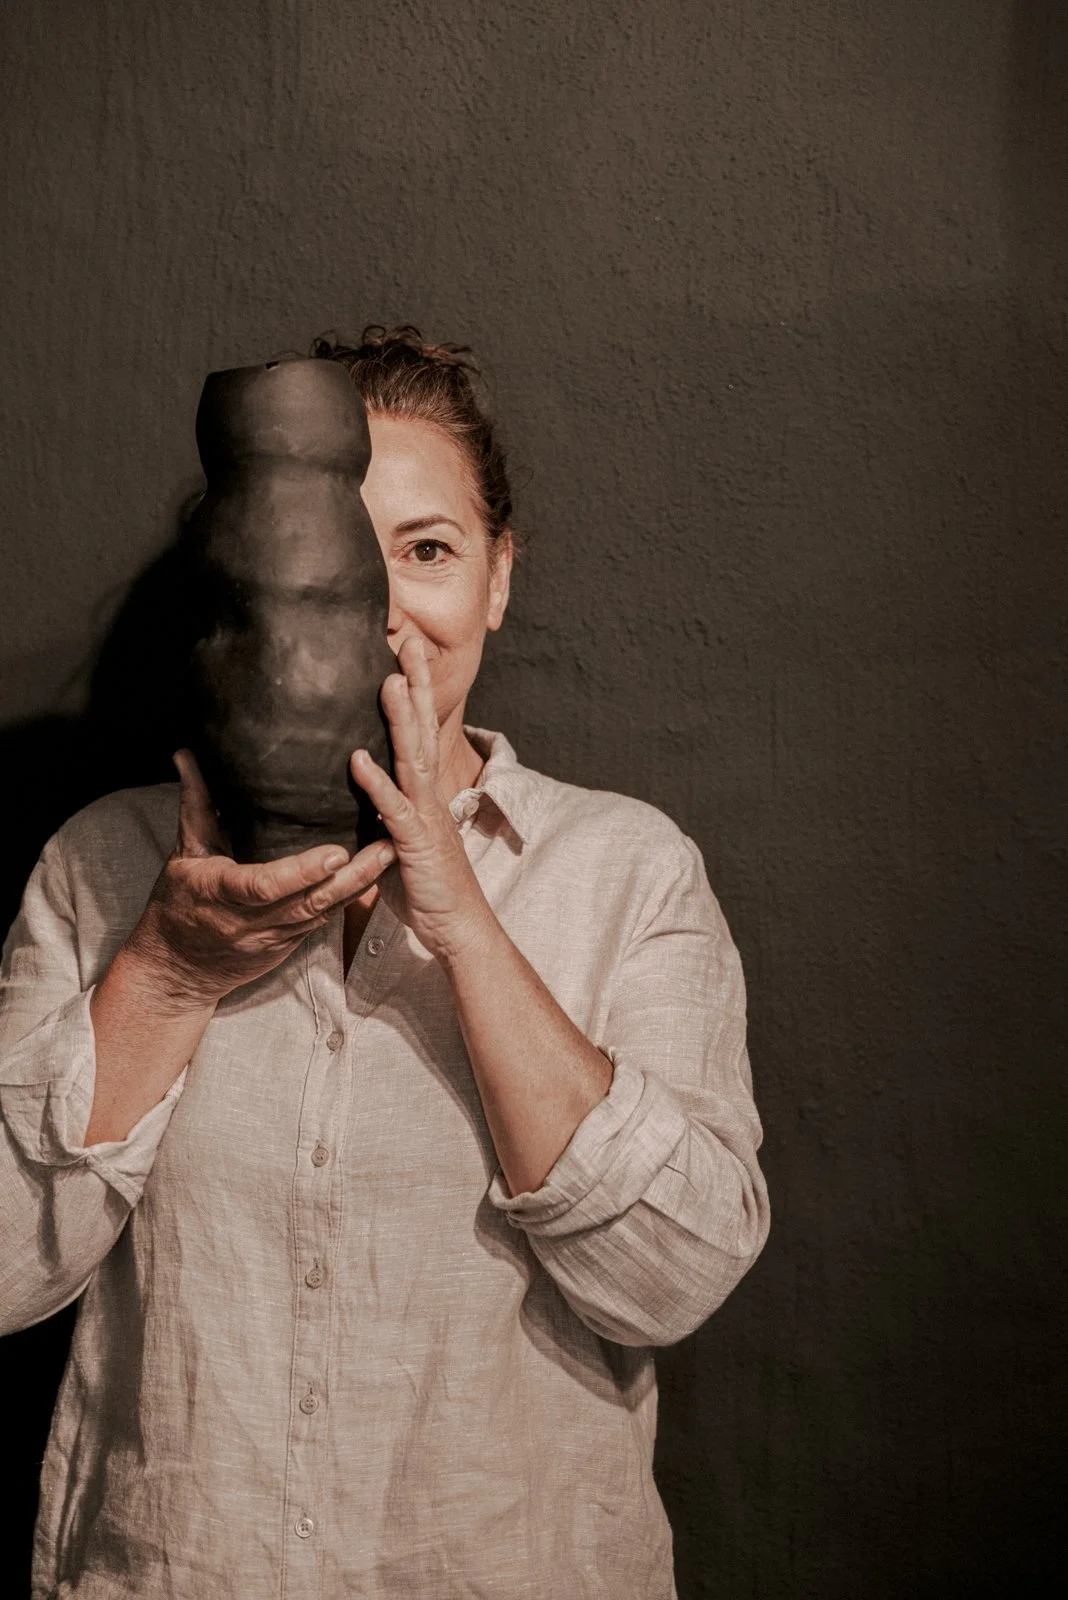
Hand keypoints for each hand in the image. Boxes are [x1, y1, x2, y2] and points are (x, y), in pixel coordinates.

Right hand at [123, 749, 397, 1008]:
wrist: (177, 970)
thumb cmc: (177, 905)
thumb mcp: (182, 854)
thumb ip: (195, 804)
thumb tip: (187, 754)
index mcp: (220, 893)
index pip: (263, 885)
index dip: (302, 871)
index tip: (336, 853)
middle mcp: (250, 920)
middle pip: (308, 901)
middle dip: (352, 877)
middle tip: (386, 846)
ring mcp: (272, 937)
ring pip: (323, 913)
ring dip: (360, 887)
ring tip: (390, 853)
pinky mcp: (287, 945)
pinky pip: (322, 921)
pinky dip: (349, 899)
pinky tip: (374, 876)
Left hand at [350, 637, 493, 964]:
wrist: (459, 929)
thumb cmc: (428, 890)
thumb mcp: (398, 844)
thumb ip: (382, 816)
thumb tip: (360, 798)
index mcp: (427, 792)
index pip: (421, 732)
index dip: (415, 693)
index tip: (406, 656)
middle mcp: (430, 796)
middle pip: (424, 729)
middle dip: (417, 684)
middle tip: (409, 641)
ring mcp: (426, 817)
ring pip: (413, 758)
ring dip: (401, 719)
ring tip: (389, 680)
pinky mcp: (416, 844)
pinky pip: (394, 809)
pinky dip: (376, 783)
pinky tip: (357, 758)